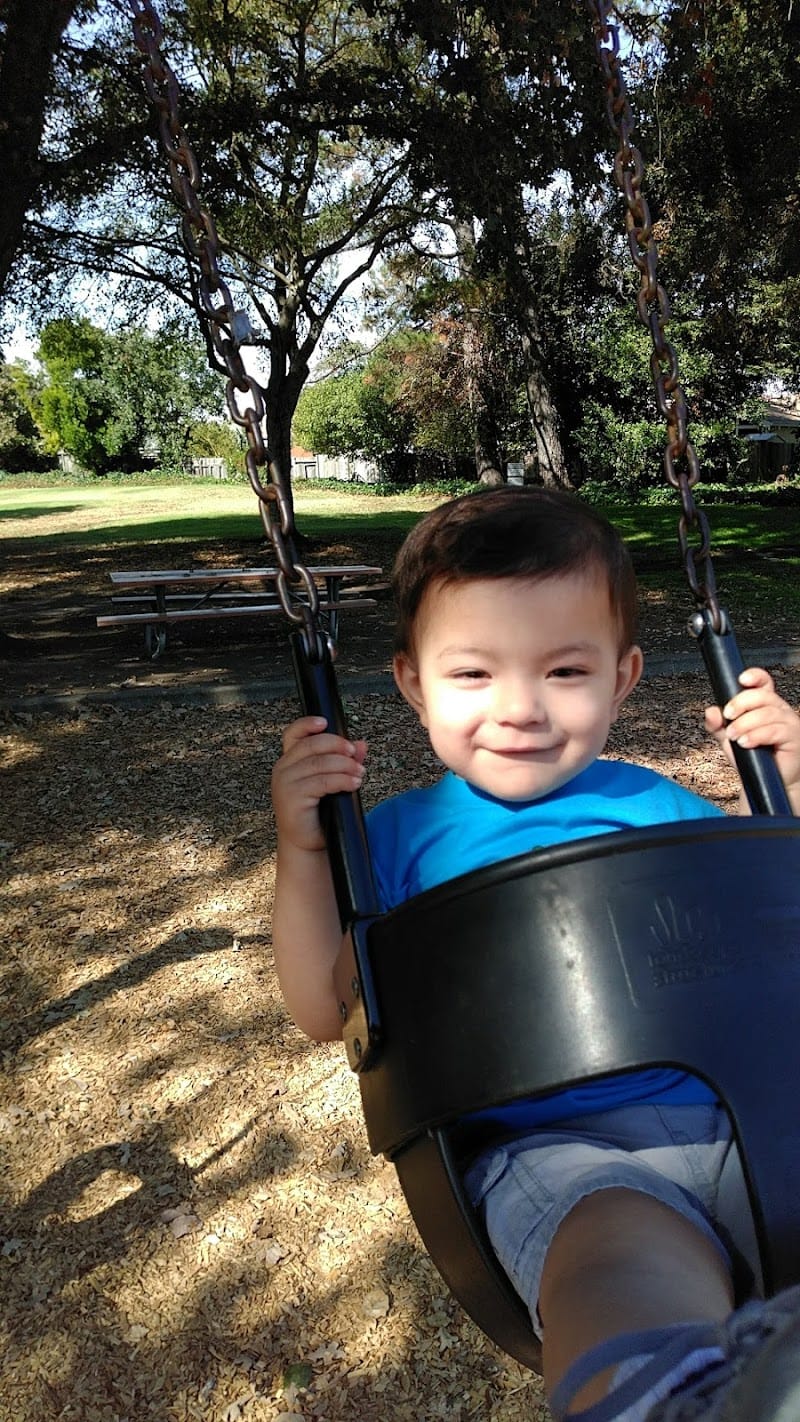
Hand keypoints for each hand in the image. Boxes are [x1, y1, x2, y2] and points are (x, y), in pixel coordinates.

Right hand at [271, 715, 366, 850]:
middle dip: (338, 746)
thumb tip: (361, 744)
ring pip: (320, 763)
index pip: (293, 734)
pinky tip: (354, 784)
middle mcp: (283, 768)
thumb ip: (345, 760)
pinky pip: (322, 782)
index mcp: (289, 760)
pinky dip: (342, 780)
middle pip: (312, 745)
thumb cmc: (319, 812)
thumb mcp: (333, 781)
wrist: (307, 843)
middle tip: (355, 755)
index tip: (325, 722)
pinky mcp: (292, 797)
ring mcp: (285, 783)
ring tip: (360, 773)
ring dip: (345, 765)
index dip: (307, 724)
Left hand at [705, 668, 799, 806]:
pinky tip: (746, 742)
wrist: (765, 782)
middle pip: (763, 695)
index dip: (755, 676)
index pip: (764, 682)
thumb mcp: (729, 738)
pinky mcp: (794, 738)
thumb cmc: (752, 756)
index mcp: (765, 704)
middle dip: (741, 703)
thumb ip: (718, 725)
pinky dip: (757, 735)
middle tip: (728, 716)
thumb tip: (711, 711)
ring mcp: (789, 723)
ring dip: (745, 723)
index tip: (741, 679)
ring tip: (734, 736)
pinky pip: (775, 730)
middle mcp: (779, 710)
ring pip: (767, 713)